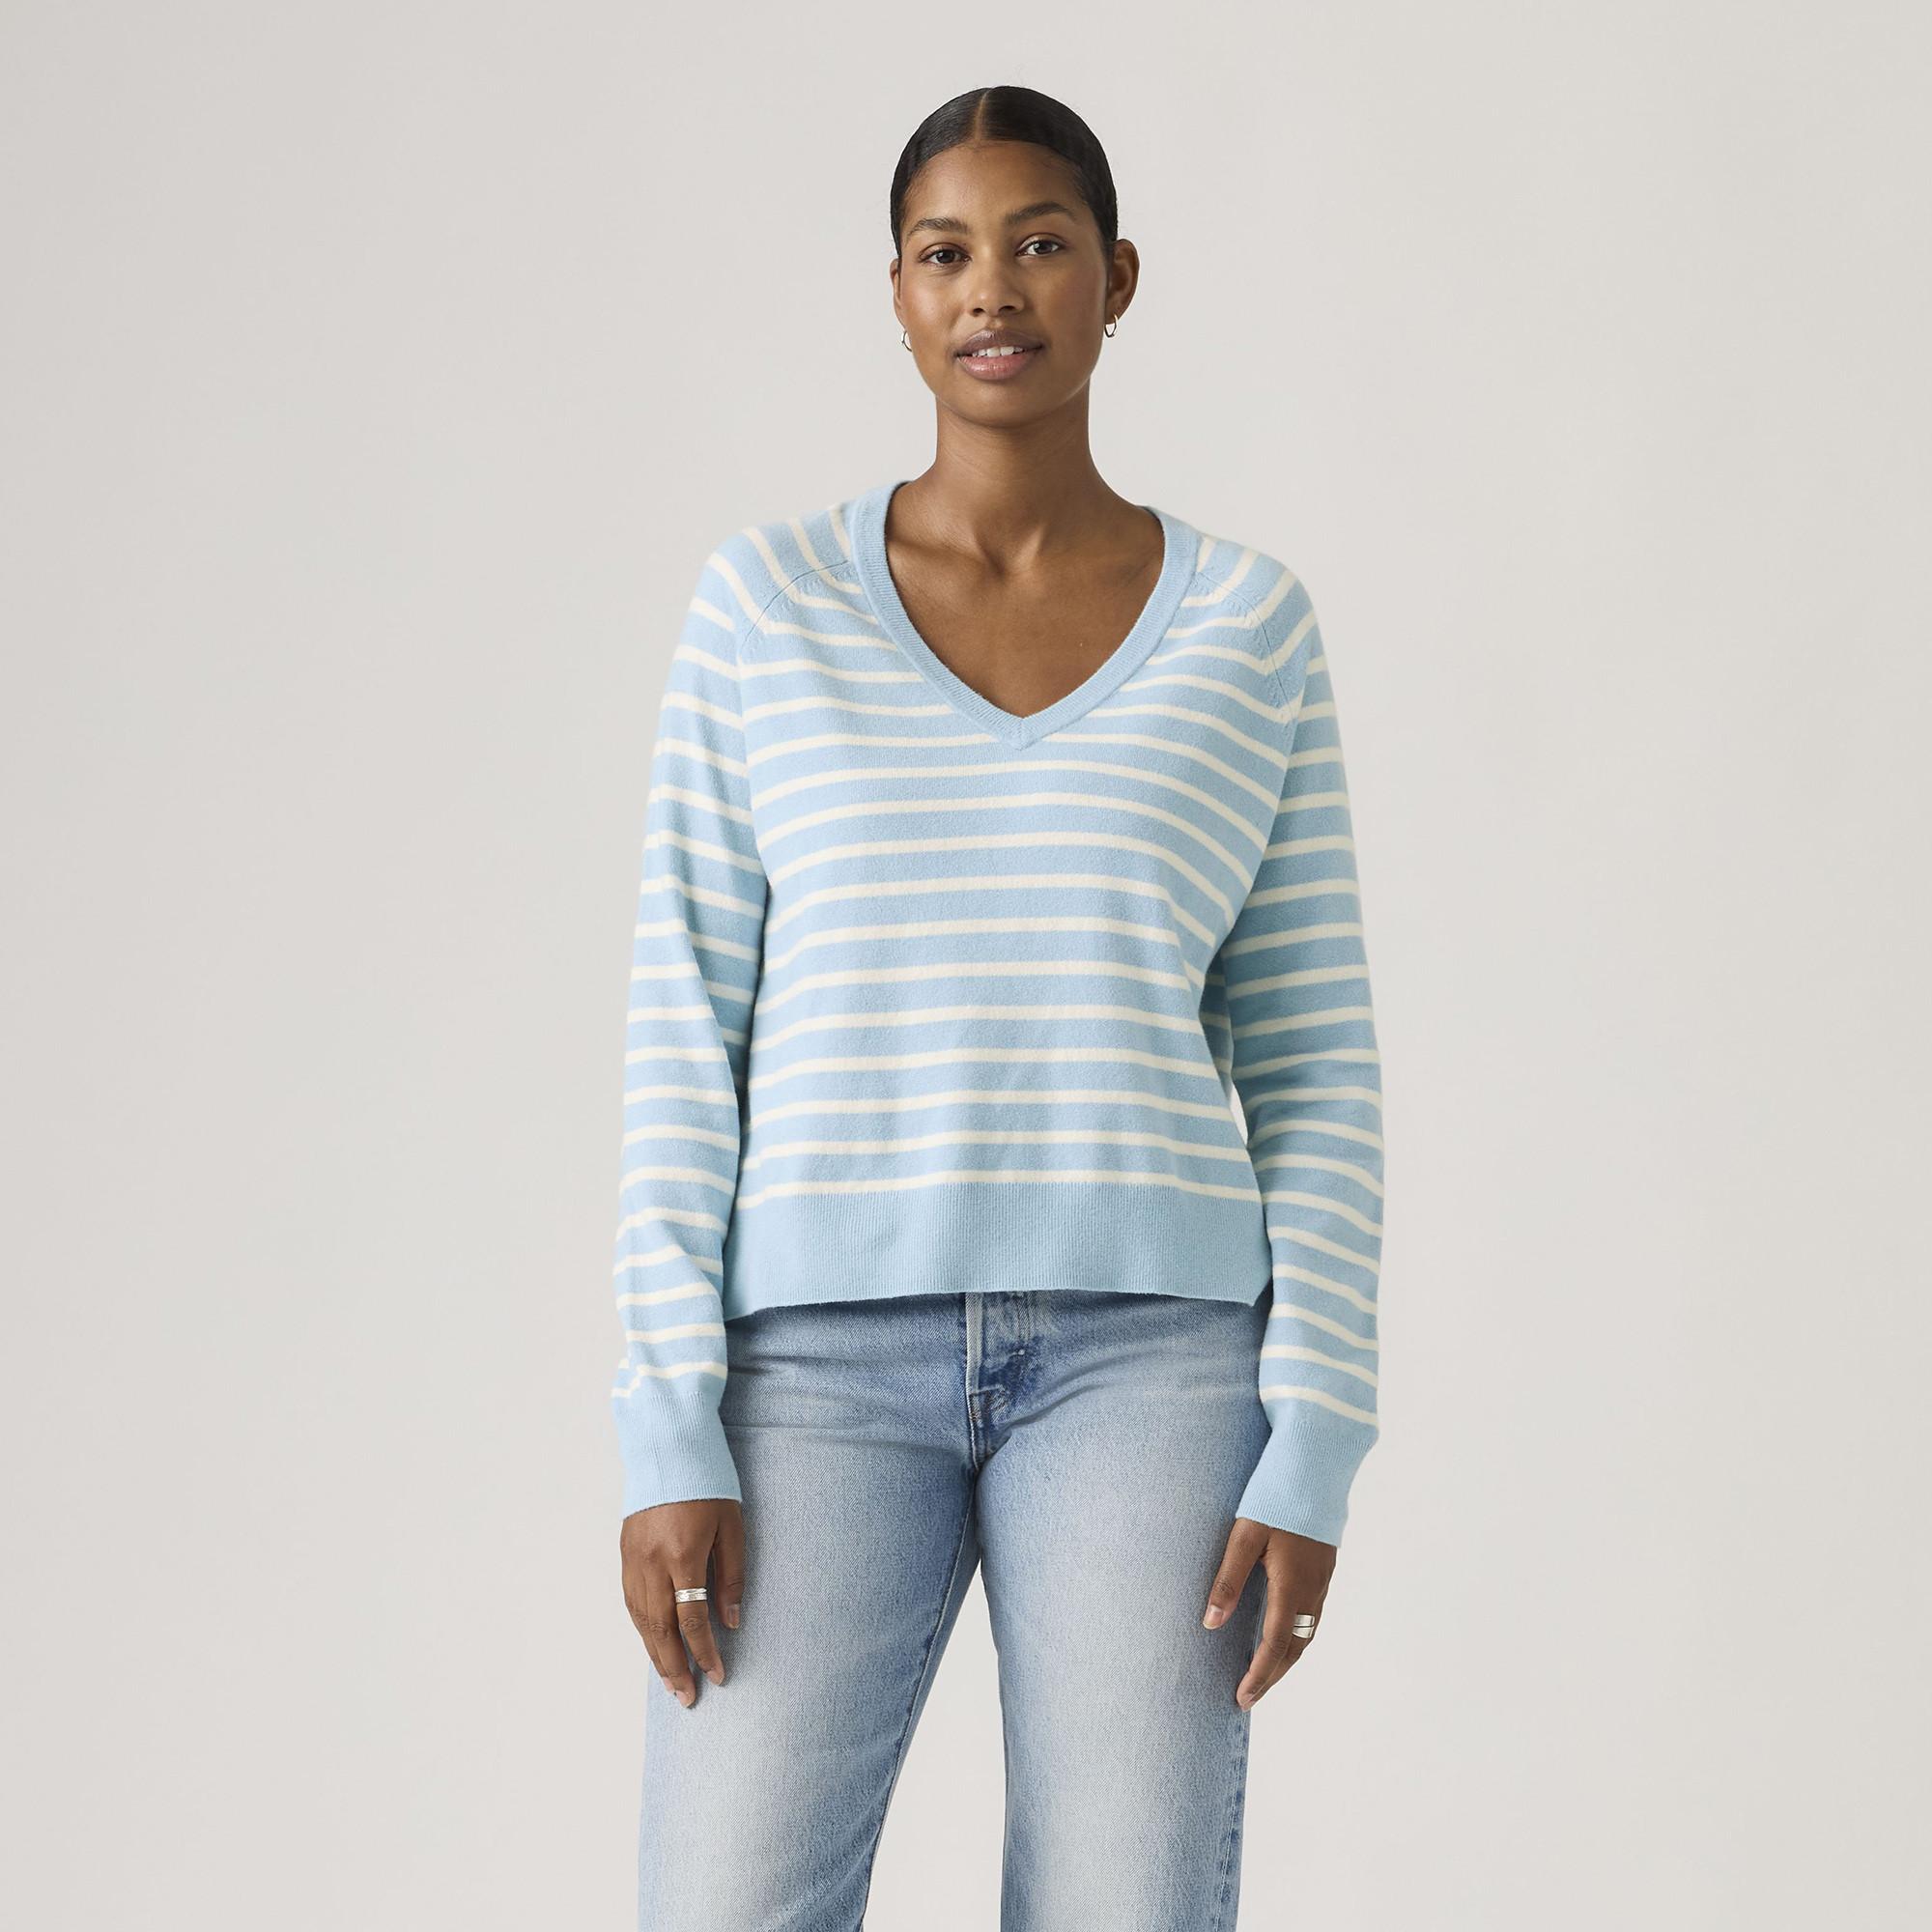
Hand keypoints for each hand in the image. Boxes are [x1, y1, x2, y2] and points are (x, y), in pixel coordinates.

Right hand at [620, 1498, 744, 1706]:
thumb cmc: (709, 1484)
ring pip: (641, 1620)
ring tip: (670, 1682)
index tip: (718, 1675)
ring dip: (655, 1655)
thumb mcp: (732, 1526)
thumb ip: (731, 1576)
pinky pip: (631, 1601)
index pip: (692, 1620)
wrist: (669, 1447)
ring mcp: (633, 1558)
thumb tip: (730, 1621)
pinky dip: (642, 1629)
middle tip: (687, 1698)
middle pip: (661, 1629)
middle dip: (675, 1667)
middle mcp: (652, 1563)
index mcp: (683, 1555)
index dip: (705, 1652)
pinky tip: (653, 1644)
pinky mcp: (624, 1552)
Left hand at [1201, 1516, 1335, 1708]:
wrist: (1316, 1466)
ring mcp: (1323, 1580)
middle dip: (1273, 1675)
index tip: (1242, 1698)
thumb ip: (1227, 1580)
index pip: (1275, 1645)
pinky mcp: (1324, 1569)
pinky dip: (1297, 1636)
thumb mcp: (1244, 1536)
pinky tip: (1282, 1635)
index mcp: (1292, 1585)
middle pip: (1296, 1647)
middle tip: (1250, 1696)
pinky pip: (1313, 1616)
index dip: (1258, 1675)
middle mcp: (1313, 1589)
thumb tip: (1210, 1623)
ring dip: (1286, 1658)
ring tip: (1263, 1674)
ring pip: (1308, 1633)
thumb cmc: (1275, 1497)